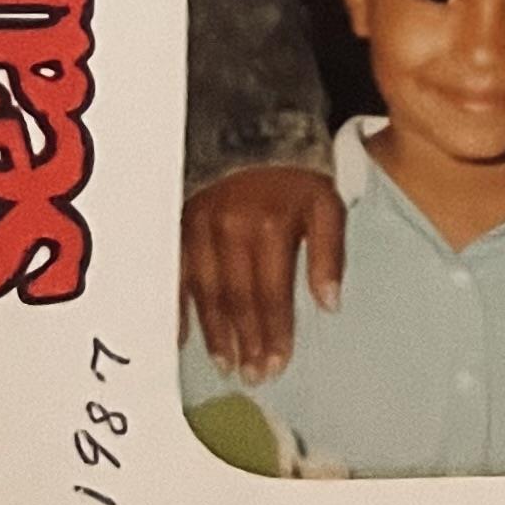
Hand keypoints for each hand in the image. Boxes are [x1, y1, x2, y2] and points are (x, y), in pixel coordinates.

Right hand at [179, 166, 344, 381]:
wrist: (253, 127)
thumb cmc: (298, 172)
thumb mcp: (327, 204)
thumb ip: (330, 254)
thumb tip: (330, 305)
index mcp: (271, 228)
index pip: (272, 294)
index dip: (274, 332)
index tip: (276, 365)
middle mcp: (232, 231)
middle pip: (238, 300)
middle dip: (246, 342)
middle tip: (251, 378)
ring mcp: (201, 228)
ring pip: (207, 292)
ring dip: (216, 333)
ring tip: (225, 364)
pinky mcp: (180, 224)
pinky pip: (175, 273)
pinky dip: (176, 307)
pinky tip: (179, 336)